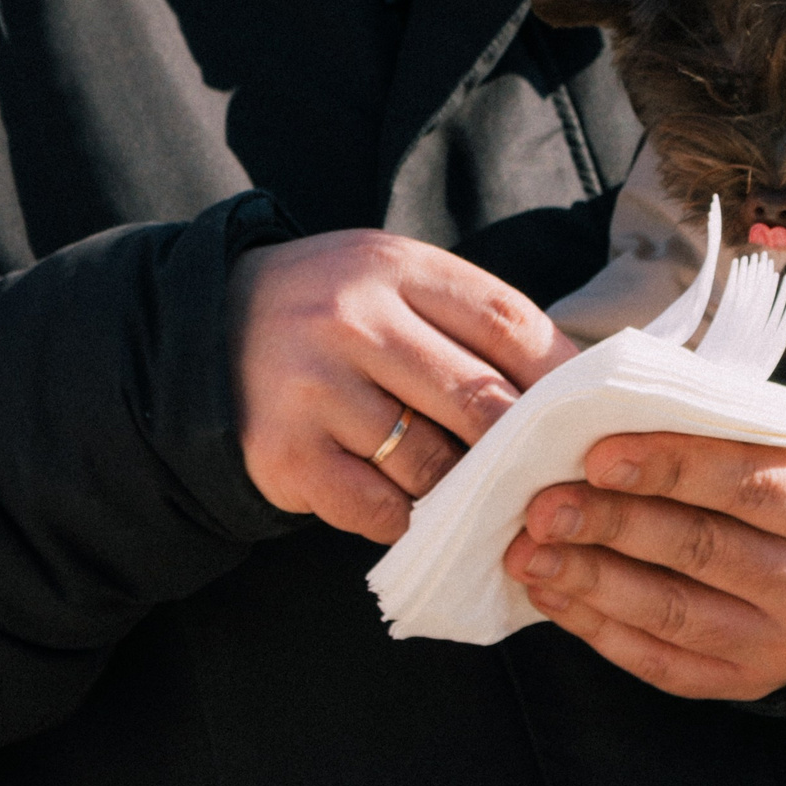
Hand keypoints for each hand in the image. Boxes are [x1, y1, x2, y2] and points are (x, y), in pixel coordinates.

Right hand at [228, 230, 575, 542]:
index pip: (507, 323)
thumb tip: (577, 386)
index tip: (588, 413)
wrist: (197, 333)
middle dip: (524, 446)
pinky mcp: (285, 454)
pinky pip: (379, 509)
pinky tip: (411, 507)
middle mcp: (353, 320)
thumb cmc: (332, 313)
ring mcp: (314, 387)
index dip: (561, 377)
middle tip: (550, 473)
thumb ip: (471, 320)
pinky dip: (407, 518)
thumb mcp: (394, 281)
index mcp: (395, 266)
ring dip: (464, 487)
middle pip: (481, 400)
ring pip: (433, 463)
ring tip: (476, 491)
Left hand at [502, 433, 785, 699]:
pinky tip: (553, 594)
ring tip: (530, 552)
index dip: (671, 467)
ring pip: (673, 614)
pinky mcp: (744, 683)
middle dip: (612, 526)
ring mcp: (780, 644)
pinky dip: (598, 627)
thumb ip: (720, 434)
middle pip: (702, 551)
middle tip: (543, 507)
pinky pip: (661, 662)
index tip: (598, 456)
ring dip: (591, 581)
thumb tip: (609, 421)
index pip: (749, 484)